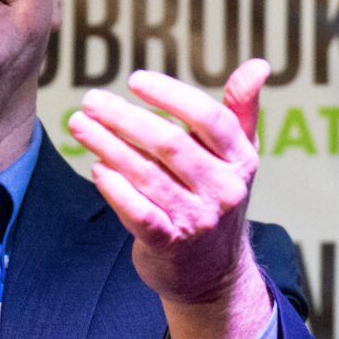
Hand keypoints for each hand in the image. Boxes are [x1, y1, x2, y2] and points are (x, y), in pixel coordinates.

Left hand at [66, 59, 272, 338]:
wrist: (214, 273)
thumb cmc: (218, 199)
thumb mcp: (239, 156)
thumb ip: (242, 109)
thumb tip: (259, 65)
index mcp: (241, 160)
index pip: (210, 118)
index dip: (171, 96)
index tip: (135, 79)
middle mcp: (224, 189)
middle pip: (171, 144)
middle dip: (126, 118)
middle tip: (92, 100)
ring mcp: (198, 219)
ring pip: (148, 175)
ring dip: (109, 146)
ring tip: (79, 124)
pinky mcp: (170, 245)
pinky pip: (139, 214)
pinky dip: (116, 190)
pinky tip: (97, 168)